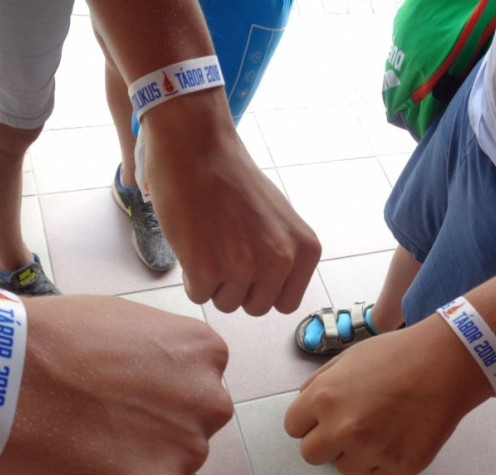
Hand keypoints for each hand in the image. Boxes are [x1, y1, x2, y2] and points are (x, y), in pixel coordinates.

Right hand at [0, 295, 233, 474]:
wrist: (1, 380)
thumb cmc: (50, 341)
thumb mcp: (123, 326)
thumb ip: (153, 357)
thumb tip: (146, 384)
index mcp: (204, 352)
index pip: (195, 386)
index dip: (154, 396)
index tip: (121, 399)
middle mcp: (211, 403)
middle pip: (188, 429)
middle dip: (153, 433)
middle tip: (101, 429)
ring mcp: (190, 453)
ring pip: (167, 471)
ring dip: (135, 469)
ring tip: (81, 451)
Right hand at [140, 90, 320, 315]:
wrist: (195, 146)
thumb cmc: (232, 177)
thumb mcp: (279, 217)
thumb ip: (282, 253)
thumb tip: (273, 290)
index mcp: (305, 248)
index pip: (285, 302)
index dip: (262, 287)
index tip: (248, 264)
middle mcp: (280, 259)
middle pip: (255, 307)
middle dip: (237, 287)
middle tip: (223, 250)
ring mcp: (244, 267)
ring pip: (226, 304)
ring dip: (213, 282)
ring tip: (208, 242)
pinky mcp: (207, 270)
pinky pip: (199, 296)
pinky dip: (190, 277)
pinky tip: (192, 244)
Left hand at [284, 316, 492, 474]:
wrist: (445, 363)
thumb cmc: (397, 355)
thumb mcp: (347, 358)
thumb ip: (319, 384)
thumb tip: (305, 406)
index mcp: (323, 397)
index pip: (293, 428)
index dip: (310, 421)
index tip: (326, 417)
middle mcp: (342, 428)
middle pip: (311, 455)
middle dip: (326, 442)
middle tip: (351, 427)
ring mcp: (371, 450)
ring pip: (345, 469)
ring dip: (358, 454)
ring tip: (382, 428)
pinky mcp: (400, 467)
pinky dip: (385, 470)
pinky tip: (396, 444)